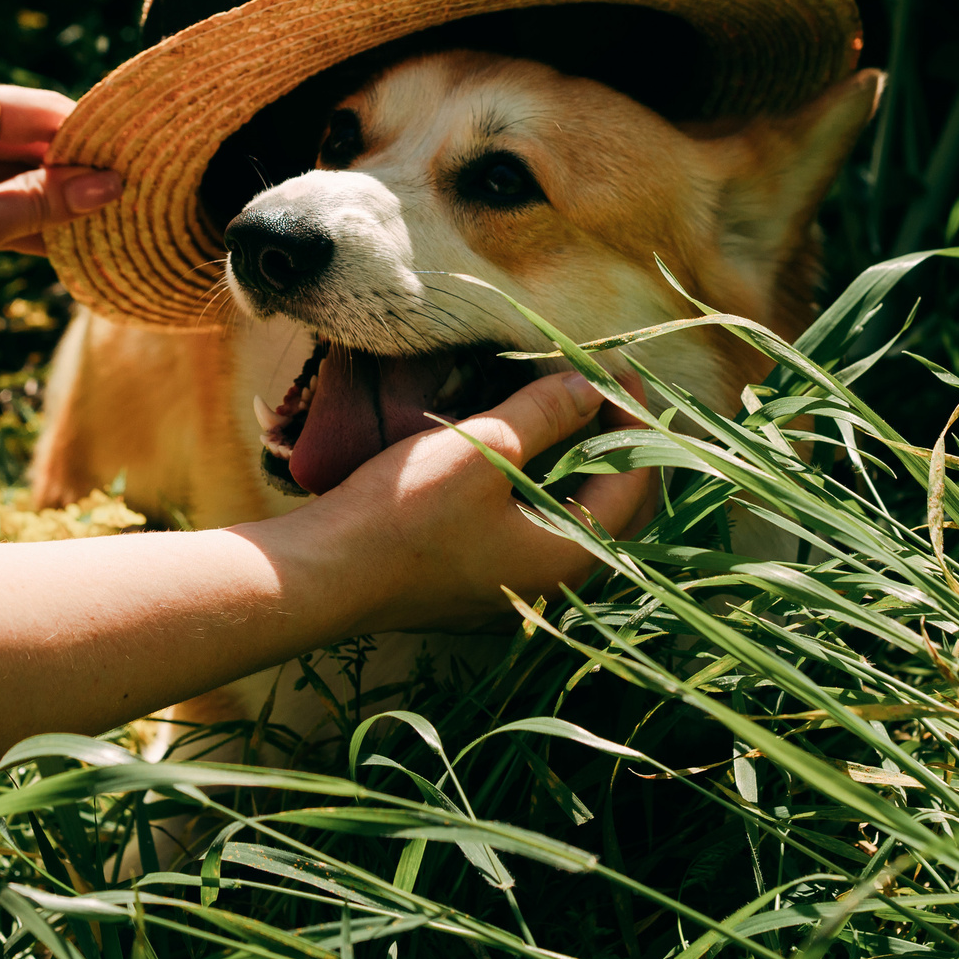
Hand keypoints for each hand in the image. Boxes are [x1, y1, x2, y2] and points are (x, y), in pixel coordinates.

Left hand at [0, 76, 122, 342]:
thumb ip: (47, 201)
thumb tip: (111, 186)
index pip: (36, 110)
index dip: (87, 141)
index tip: (132, 165)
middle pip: (16, 132)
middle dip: (64, 169)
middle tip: (120, 198)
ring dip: (36, 192)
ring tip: (92, 221)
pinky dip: (1, 203)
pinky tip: (49, 234)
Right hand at [255, 371, 659, 633]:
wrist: (324, 575)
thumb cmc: (404, 513)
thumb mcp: (482, 447)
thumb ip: (544, 413)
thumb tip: (590, 384)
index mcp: (568, 556)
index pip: (634, 482)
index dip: (634, 419)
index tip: (618, 370)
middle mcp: (554, 583)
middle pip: (617, 509)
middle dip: (620, 446)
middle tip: (609, 391)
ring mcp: (517, 589)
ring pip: (578, 521)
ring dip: (585, 467)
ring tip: (577, 413)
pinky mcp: (483, 582)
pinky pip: (541, 531)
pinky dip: (551, 488)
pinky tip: (532, 454)